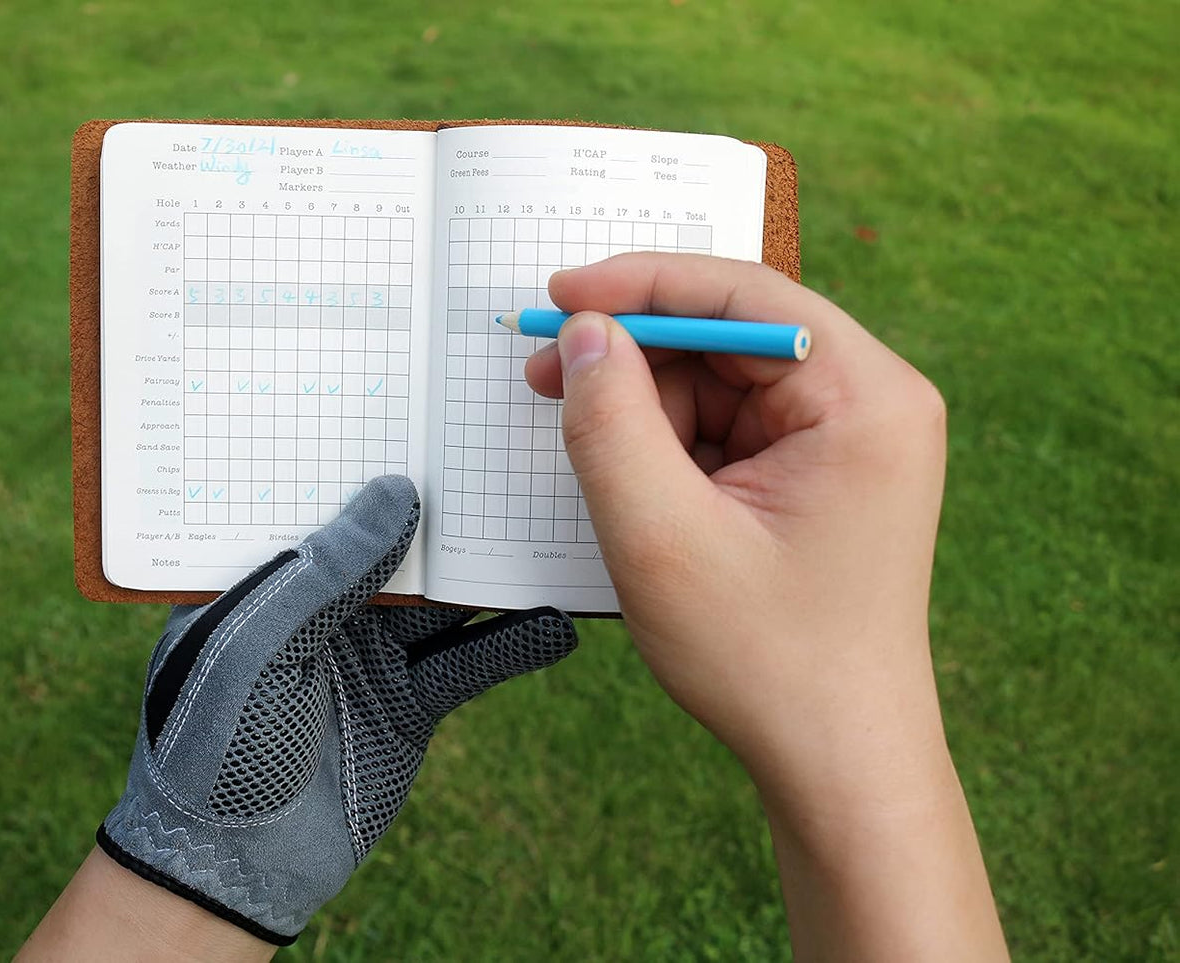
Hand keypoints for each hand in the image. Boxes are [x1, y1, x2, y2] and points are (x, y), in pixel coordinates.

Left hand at [96, 476, 575, 945]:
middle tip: (507, 451)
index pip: (324, 503)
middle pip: (397, 543)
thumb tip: (396, 490)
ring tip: (552, 522)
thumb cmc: (213, 748)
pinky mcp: (411, 704)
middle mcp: (324, 606)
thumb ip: (327, 572)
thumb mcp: (257, 646)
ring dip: (493, 570)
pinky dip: (514, 643)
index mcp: (268, 577)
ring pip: (445, 600)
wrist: (233, 869)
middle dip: (447, 505)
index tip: (427, 407)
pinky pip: (469, 663)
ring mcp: (372, 653)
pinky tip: (558, 619)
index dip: (369, 458)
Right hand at [525, 254, 946, 793]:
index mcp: (866, 399)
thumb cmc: (766, 659)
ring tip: (584, 447)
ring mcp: (849, 441)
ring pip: (722, 383)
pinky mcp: (820, 476)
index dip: (643, 284)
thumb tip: (586, 334)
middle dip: (636, 353)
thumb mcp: (662, 537)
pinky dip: (670, 444)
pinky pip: (730, 428)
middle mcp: (871, 404)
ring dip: (647, 405)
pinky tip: (629, 478)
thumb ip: (610, 424)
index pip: (746, 296)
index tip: (561, 295)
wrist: (834, 758)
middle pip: (732, 335)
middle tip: (547, 370)